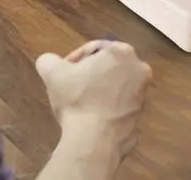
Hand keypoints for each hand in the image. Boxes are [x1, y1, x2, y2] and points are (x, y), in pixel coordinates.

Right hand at [36, 40, 151, 161]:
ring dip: (99, 91)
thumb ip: (48, 61)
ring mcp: (143, 94)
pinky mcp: (140, 116)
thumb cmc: (77, 100)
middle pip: (109, 66)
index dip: (75, 59)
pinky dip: (107, 108)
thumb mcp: (53, 74)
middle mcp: (139, 69)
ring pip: (116, 86)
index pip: (95, 48)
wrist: (95, 142)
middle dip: (90, 75)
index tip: (62, 73)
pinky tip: (91, 118)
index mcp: (122, 51)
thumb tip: (47, 61)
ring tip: (80, 104)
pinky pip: (119, 106)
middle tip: (71, 87)